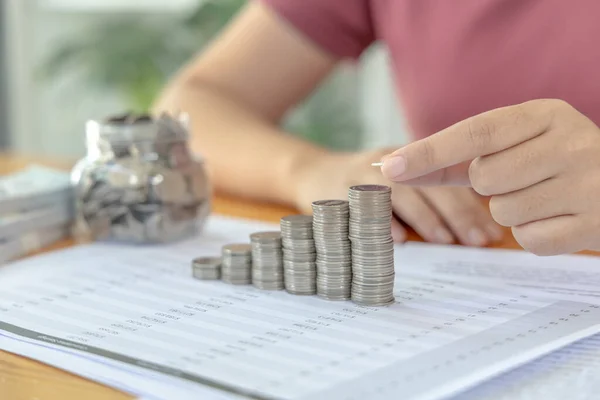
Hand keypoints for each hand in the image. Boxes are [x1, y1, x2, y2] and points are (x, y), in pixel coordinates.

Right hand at [293, 148, 502, 244]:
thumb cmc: (364, 187)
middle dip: (457, 214)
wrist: (310, 172)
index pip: (450, 179)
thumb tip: (470, 232)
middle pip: (431, 185)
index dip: (471, 206)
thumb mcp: (397, 183)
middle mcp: (391, 161)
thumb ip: (428, 200)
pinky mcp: (339, 188)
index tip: (491, 234)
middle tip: (478, 242)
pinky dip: (382, 222)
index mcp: (412, 159)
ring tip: (445, 240)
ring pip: (402, 192)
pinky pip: (363, 206)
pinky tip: (398, 239)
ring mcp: (364, 173)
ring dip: (425, 217)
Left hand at [378, 99, 599, 255]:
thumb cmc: (552, 161)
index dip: (428, 152)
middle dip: (489, 185)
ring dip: (512, 211)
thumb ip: (456, 158)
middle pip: (484, 177)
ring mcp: (588, 183)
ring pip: (504, 212)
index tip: (389, 168)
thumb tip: (393, 168)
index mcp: (545, 114)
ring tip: (545, 196)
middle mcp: (570, 141)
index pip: (475, 132)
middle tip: (524, 177)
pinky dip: (534, 235)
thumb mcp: (515, 144)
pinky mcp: (595, 223)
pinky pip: (530, 240)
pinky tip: (559, 217)